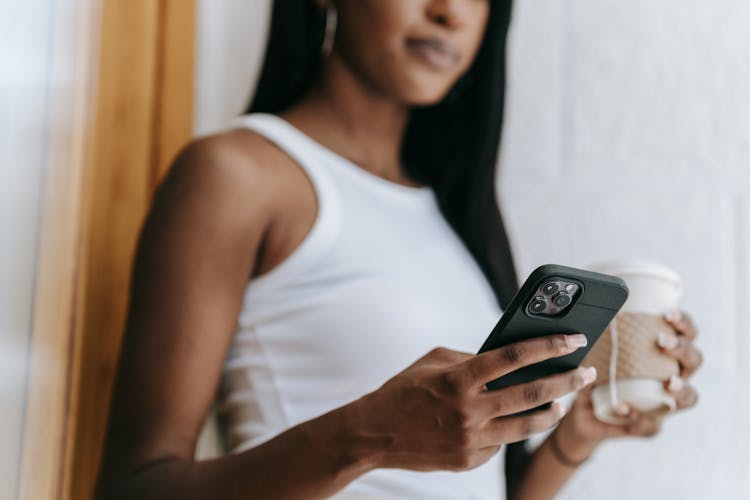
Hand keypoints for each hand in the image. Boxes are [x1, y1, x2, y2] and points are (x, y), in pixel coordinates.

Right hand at [351, 334, 596, 471]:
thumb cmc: (404, 389)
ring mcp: (470, 440)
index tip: (574, 339)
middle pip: (532, 394)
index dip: (547, 346)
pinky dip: (511, 428)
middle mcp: (468, 410)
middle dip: (567, 381)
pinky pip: (501, 442)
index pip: (513, 357)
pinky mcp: (469, 460)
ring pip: (527, 426)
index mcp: (458, 378)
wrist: (374, 433)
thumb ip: (471, 358)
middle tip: (586, 372)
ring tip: (563, 400)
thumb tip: (509, 360)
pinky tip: (515, 418)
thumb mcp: (434, 361)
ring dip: (552, 411)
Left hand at [556, 309, 702, 447]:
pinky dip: (638, 417)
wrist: (584, 412)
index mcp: (664, 354)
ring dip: (681, 388)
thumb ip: (595, 338)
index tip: (667, 313)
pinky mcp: (648, 426)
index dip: (683, 323)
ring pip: (689, 397)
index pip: (685, 334)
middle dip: (683, 349)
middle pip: (694, 360)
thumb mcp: (595, 353)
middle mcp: (673, 376)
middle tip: (662, 341)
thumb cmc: (597, 374)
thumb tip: (586, 319)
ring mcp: (665, 403)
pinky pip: (651, 425)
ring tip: (668, 382)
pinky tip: (622, 406)